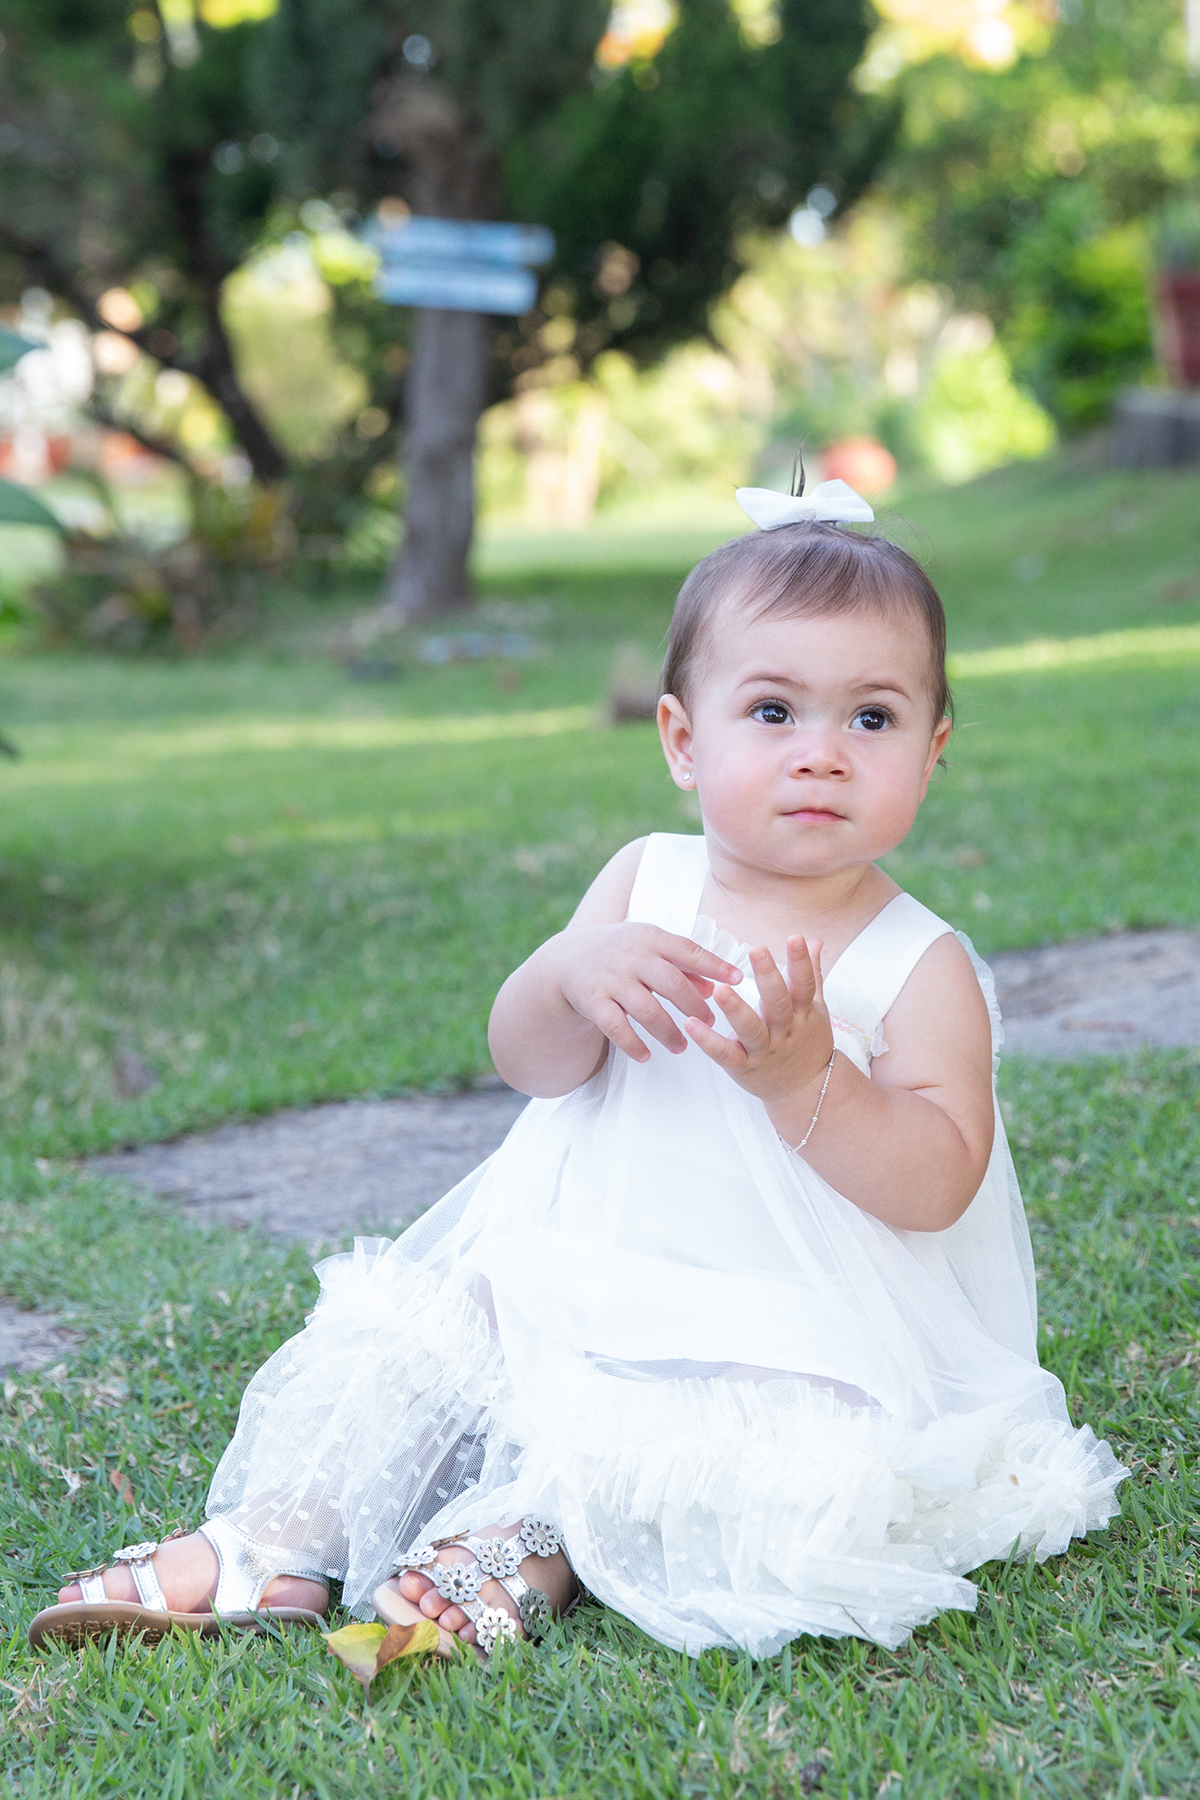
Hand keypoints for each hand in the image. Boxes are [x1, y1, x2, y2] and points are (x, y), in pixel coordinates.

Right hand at [558, 924, 741, 1064]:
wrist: (568, 957)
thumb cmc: (621, 953)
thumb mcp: (650, 948)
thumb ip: (682, 965)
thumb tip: (715, 987)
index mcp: (650, 938)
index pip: (688, 950)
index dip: (715, 966)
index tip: (739, 980)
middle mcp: (631, 956)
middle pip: (671, 983)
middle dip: (694, 1006)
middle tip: (710, 1023)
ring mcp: (611, 979)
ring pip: (646, 1009)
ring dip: (667, 1031)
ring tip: (682, 1046)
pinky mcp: (592, 1000)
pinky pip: (616, 1027)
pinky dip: (633, 1044)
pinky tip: (646, 1056)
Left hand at [683, 937, 834, 1103]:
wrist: (808, 1091)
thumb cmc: (807, 1043)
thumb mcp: (815, 1009)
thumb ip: (811, 974)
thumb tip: (815, 941)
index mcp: (803, 1014)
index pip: (804, 984)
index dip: (801, 962)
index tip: (795, 937)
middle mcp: (785, 1031)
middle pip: (778, 1003)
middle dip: (769, 977)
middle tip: (757, 949)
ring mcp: (765, 1051)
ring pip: (751, 1030)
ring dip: (736, 1010)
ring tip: (720, 990)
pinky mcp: (745, 1068)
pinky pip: (726, 1055)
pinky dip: (708, 1041)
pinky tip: (691, 1024)